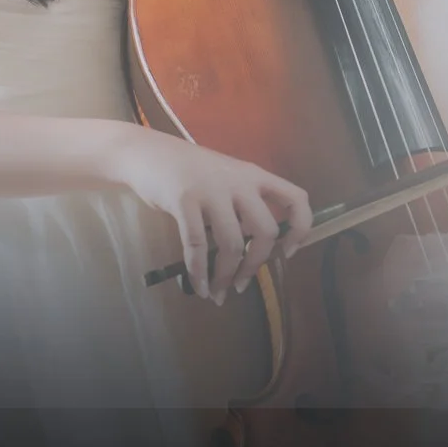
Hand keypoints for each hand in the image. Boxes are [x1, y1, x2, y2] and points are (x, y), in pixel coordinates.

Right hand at [115, 134, 312, 304]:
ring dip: (226, 275)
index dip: (301, 228)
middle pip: (266, 230)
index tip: (288, 252)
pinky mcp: (183, 199)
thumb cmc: (188, 171)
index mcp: (254, 176)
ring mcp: (211, 189)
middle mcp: (239, 181)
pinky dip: (199, 272)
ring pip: (232, 243)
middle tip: (243, 284)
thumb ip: (243, 206)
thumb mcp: (226, 179)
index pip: (297, 198)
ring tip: (217, 293)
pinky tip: (198, 286)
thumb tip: (254, 249)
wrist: (147, 153)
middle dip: (256, 264)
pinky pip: (196, 244)